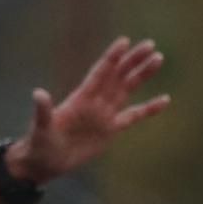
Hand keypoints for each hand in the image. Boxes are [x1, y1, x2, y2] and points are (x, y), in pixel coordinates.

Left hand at [5, 38, 168, 183]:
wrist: (46, 161)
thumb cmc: (39, 144)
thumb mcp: (41, 128)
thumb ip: (43, 111)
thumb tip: (38, 93)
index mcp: (80, 98)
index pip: (100, 73)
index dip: (112, 58)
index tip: (124, 42)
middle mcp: (95, 102)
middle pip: (118, 75)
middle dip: (133, 60)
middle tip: (150, 44)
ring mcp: (104, 114)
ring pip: (127, 89)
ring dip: (141, 74)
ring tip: (158, 59)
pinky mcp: (110, 128)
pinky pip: (134, 115)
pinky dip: (149, 108)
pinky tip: (164, 99)